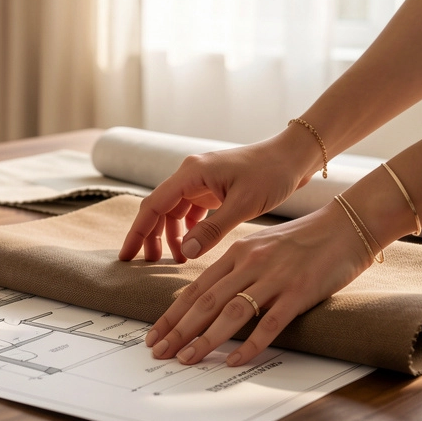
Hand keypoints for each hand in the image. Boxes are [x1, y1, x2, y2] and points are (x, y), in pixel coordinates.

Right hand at [118, 130, 320, 264]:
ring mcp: (201, 180)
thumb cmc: (272, 174)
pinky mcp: (213, 187)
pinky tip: (194, 245)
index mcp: (191, 173)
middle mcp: (191, 174)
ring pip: (174, 211)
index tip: (127, 256)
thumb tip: (185, 252)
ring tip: (178, 260)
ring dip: (172, 235)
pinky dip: (189, 228)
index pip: (153, 206)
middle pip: (159, 209)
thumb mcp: (243, 205)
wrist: (294, 156)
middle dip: (151, 237)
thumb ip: (212, 229)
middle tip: (147, 264)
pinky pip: (191, 210)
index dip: (138, 232)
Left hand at [145, 202, 372, 366]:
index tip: (154, 333)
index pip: (196, 288)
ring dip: (205, 339)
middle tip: (159, 351)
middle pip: (205, 302)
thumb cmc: (305, 239)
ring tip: (186, 358)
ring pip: (231, 313)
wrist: (347, 226)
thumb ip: (238, 268)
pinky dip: (250, 344)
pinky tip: (234, 360)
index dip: (172, 313)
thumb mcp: (262, 247)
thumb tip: (213, 295)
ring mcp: (274, 278)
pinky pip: (270, 323)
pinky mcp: (298, 292)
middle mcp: (250, 264)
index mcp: (238, 253)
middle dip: (178, 330)